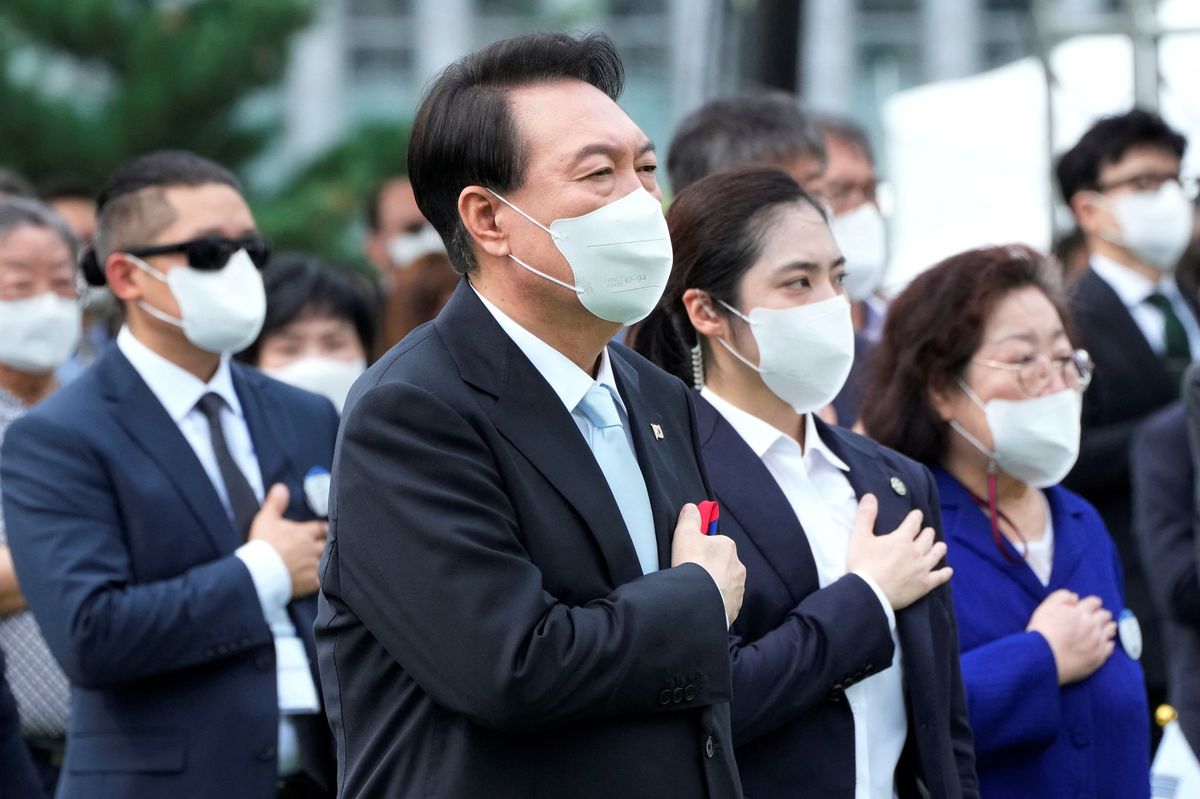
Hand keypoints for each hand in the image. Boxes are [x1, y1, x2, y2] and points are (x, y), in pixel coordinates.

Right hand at [248, 484, 327, 598]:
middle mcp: (312, 548)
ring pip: (327, 562)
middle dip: (327, 545)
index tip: (326, 530)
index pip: (321, 528)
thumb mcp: (266, 519)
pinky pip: (322, 581)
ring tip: (329, 563)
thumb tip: (281, 487)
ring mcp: (313, 565)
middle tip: (328, 546)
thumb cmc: (263, 544)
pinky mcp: (311, 582)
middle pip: (327, 545)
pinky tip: (324, 581)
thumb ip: (275, 503)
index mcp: (304, 533)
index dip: (324, 529)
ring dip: (327, 561)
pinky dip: (323, 580)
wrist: (261, 571)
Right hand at [671, 504, 745, 623]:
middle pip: (721, 565)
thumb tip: (692, 507)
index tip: (691, 556)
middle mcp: (738, 567)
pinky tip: (702, 603)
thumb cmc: (692, 563)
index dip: (702, 549)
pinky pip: (724, 602)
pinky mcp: (734, 608)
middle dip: (710, 569)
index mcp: (728, 547)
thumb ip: (689, 518)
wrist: (698, 600)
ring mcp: (738, 589)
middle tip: (691, 575)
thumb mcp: (685, 534)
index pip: (716, 544)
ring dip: (714, 587)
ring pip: (724, 584)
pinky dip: (715, 602)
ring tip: (695, 591)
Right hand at [846, 494, 952, 610]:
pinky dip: (945, 573)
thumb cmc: (863, 564)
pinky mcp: (924, 585)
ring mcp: (922, 569)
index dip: (916, 517)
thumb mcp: (860, 537)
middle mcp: (916, 551)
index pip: (913, 522)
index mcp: (901, 539)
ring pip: (936, 554)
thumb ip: (866, 515)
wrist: (870, 592)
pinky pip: (939, 577)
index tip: (917, 514)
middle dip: (927, 533)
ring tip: (940, 545)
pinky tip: (948, 571)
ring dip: (938, 548)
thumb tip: (870, 496)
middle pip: (927, 538)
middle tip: (927, 532)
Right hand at [1026, 590, 1115, 684]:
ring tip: (1108, 627)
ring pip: (1110, 630)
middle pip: (1104, 616)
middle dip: (1102, 614)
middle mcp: (1093, 625)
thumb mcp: (1047, 606)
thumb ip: (1061, 597)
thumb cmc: (1043, 631)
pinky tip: (1106, 643)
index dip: (1093, 602)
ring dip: (1109, 626)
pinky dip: (1108, 644)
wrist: (1043, 657)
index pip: (1094, 602)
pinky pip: (1109, 648)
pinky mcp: (1098, 657)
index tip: (1093, 604)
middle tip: (1100, 615)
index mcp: (1081, 612)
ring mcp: (1097, 642)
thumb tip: (1074, 597)